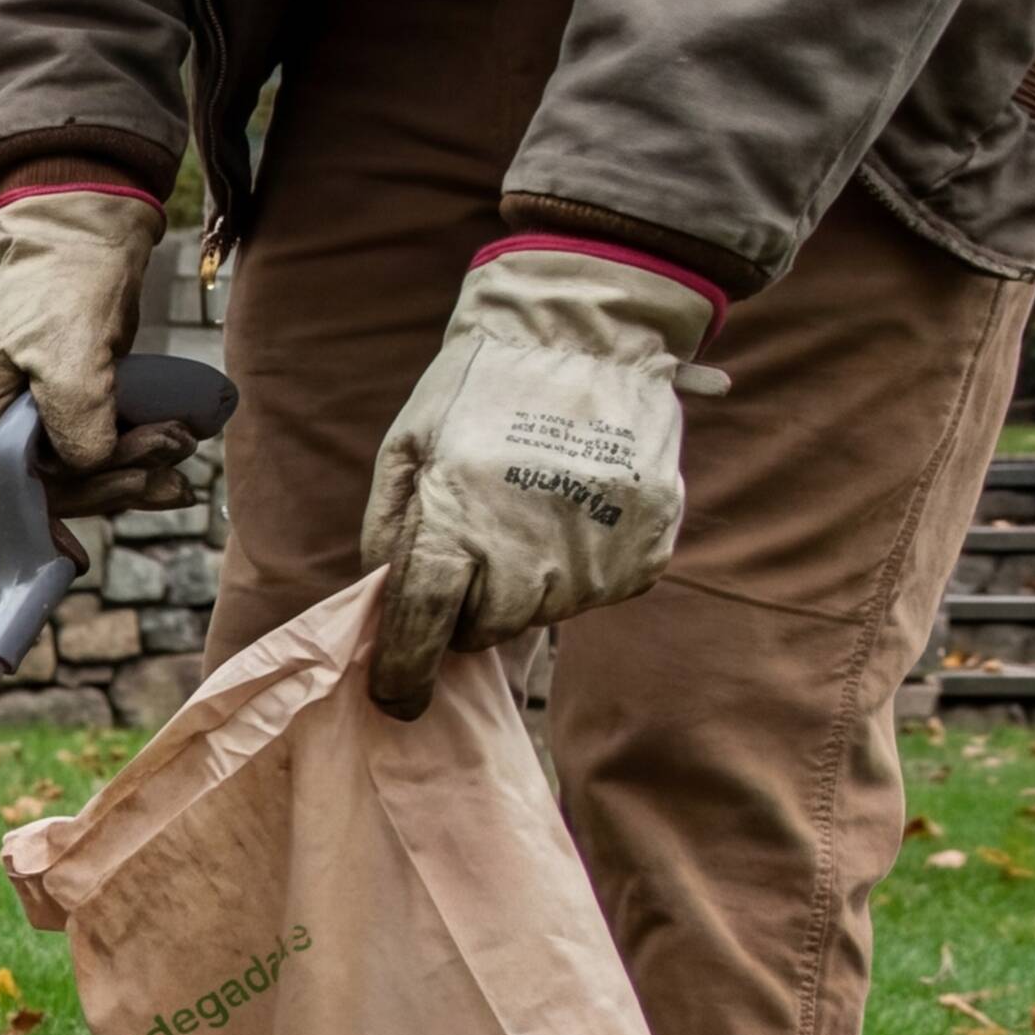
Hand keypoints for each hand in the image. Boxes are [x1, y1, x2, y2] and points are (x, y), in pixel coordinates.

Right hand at [0, 186, 201, 516]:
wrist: (88, 232)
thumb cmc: (63, 282)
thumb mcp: (64, 343)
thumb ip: (74, 410)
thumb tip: (89, 466)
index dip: (26, 530)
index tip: (67, 560)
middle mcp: (11, 423)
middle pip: (53, 488)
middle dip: (110, 484)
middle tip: (163, 466)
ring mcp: (49, 417)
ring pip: (88, 473)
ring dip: (137, 472)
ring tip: (181, 448)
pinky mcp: (87, 406)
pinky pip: (112, 450)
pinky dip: (145, 458)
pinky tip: (181, 457)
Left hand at [355, 243, 727, 716]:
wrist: (587, 333)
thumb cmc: (478, 389)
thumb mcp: (406, 448)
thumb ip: (390, 533)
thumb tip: (387, 606)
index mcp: (454, 522)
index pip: (422, 625)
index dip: (402, 672)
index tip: (397, 700)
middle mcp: (528, 551)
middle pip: (487, 628)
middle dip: (471, 605)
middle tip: (479, 543)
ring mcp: (595, 554)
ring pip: (545, 612)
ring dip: (528, 582)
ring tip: (530, 508)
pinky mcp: (647, 550)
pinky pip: (600, 590)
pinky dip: (581, 564)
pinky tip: (574, 507)